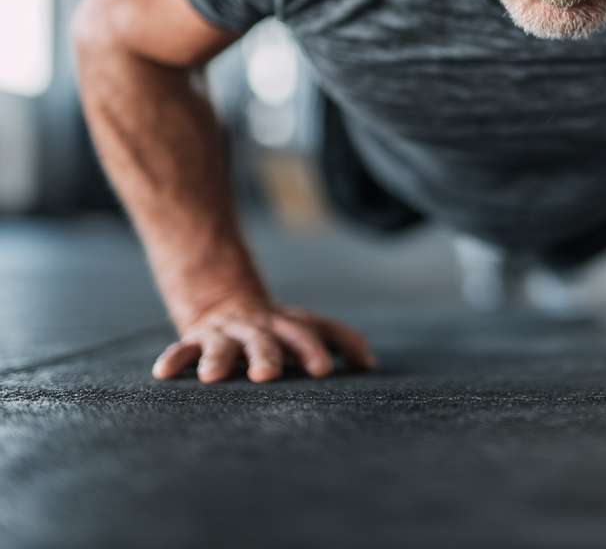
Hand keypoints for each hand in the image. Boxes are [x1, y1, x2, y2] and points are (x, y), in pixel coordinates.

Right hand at [152, 295, 375, 382]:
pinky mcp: (196, 341)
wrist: (227, 301)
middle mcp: (257, 330)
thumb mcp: (310, 326)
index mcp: (287, 327)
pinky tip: (163, 374)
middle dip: (267, 356)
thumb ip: (342, 340)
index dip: (314, 351)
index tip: (323, 370)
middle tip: (268, 375)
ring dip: (218, 359)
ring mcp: (226, 335)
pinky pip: (182, 349)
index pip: (305, 336)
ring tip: (212, 376)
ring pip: (222, 346)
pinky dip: (174, 359)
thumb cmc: (279, 326)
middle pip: (264, 341)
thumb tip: (369, 363)